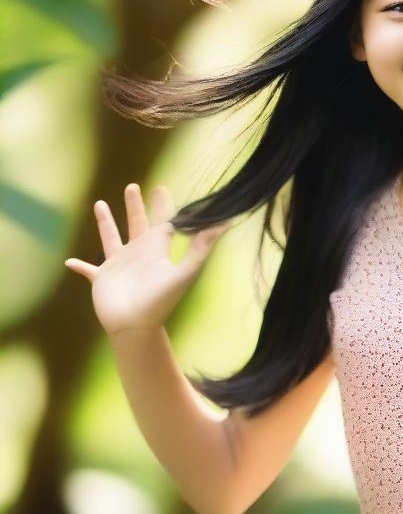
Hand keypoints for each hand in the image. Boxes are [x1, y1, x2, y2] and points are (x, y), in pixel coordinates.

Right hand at [64, 182, 228, 335]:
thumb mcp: (184, 272)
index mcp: (157, 250)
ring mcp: (119, 266)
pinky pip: (89, 270)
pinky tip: (70, 262)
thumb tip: (221, 225)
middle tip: (133, 186)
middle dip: (135, 205)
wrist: (136, 327)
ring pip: (111, 238)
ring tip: (99, 203)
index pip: (163, 221)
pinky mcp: (103, 279)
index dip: (164, 205)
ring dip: (106, 222)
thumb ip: (201, 249)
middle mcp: (139, 254)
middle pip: (137, 223)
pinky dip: (80, 267)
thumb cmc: (161, 301)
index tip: (162, 188)